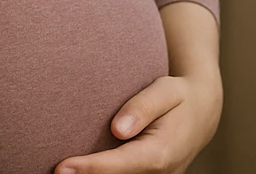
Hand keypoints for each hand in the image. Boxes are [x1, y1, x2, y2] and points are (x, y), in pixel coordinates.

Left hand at [54, 71, 222, 173]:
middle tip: (54, 171)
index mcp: (161, 152)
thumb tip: (117, 128)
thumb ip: (142, 107)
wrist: (202, 114)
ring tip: (63, 170)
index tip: (61, 167)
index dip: (89, 168)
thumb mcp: (166, 90)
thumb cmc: (178, 97)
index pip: (119, 165)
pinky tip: (80, 170)